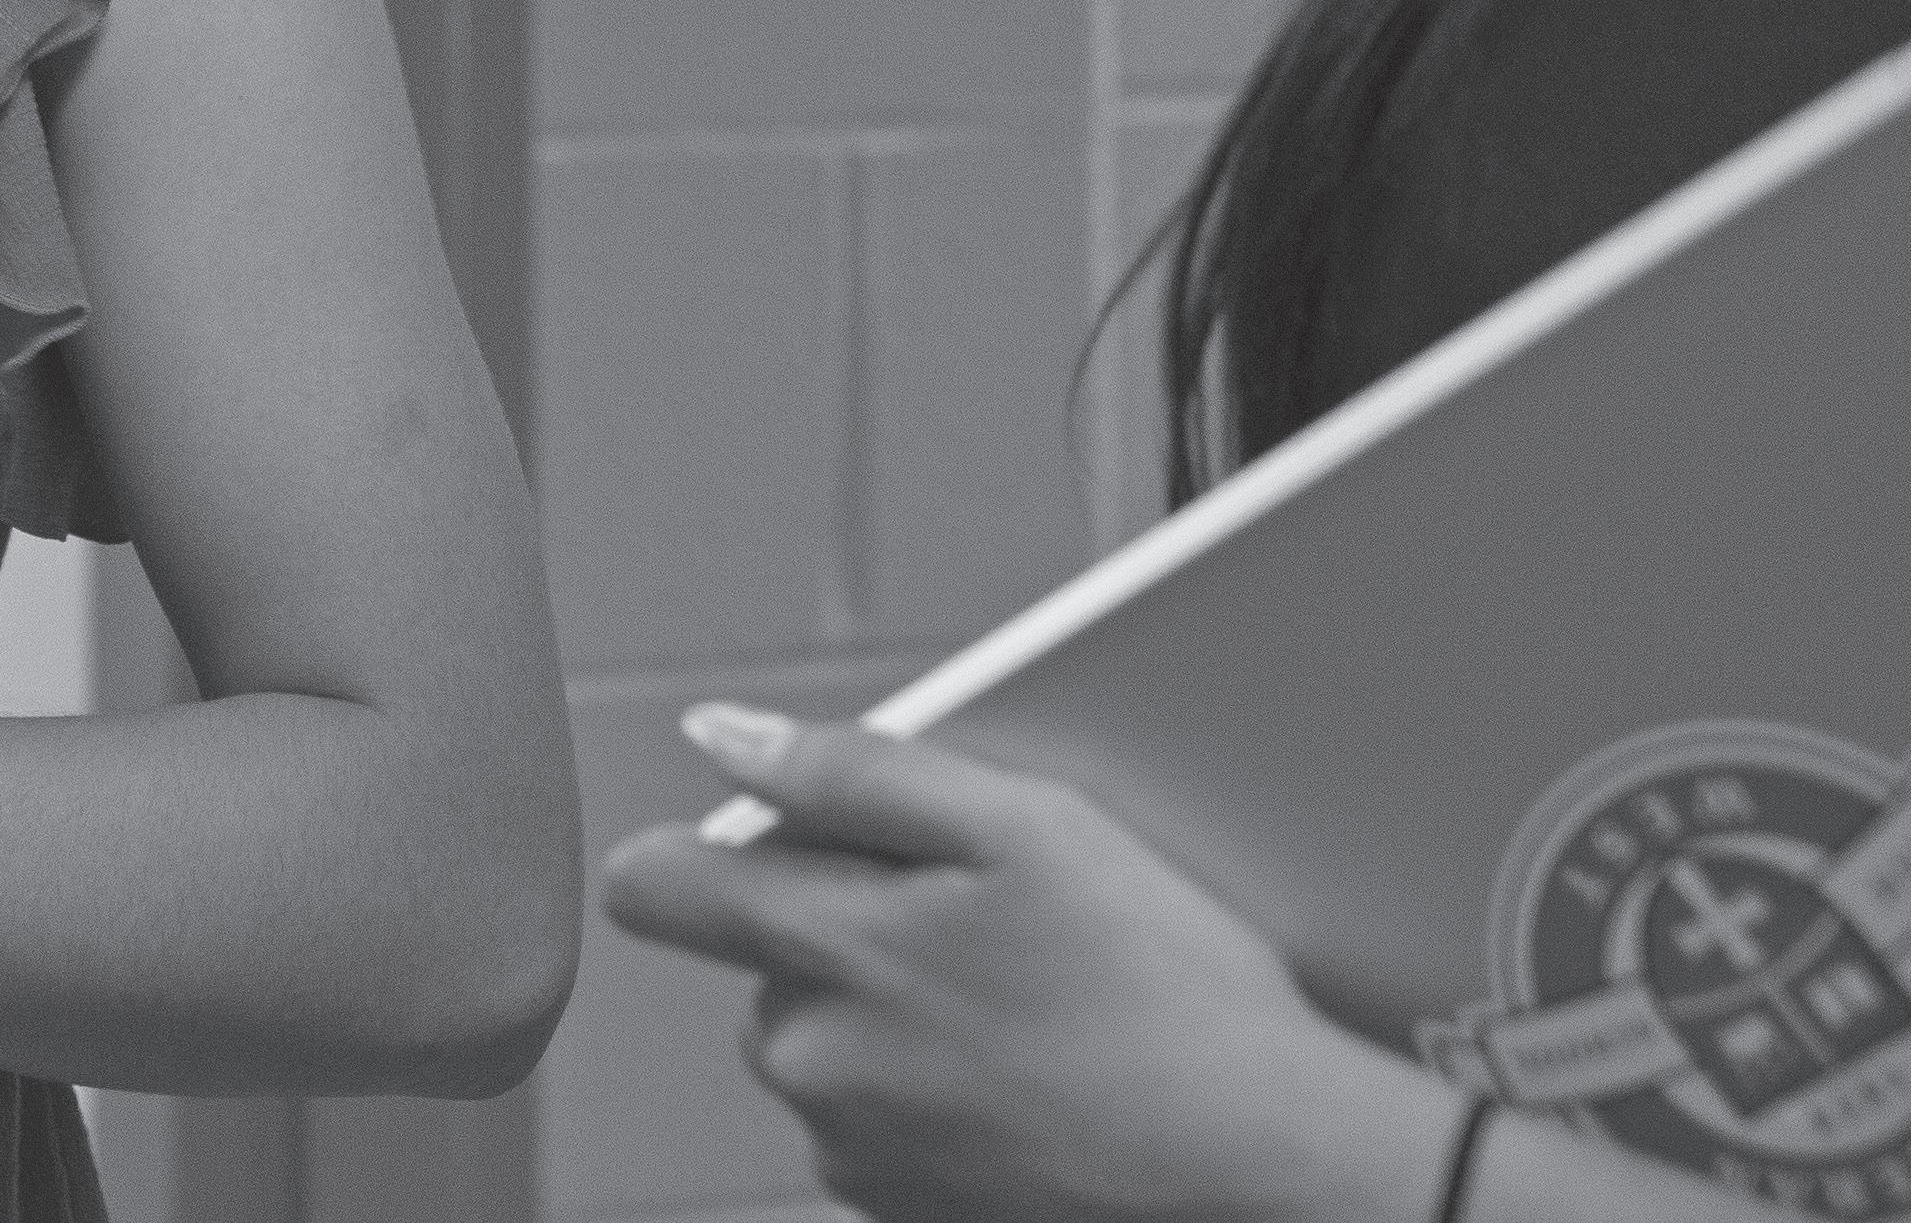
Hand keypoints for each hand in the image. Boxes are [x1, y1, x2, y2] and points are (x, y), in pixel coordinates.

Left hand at [600, 707, 1455, 1222]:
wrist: (1257, 1164)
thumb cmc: (1156, 985)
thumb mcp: (1016, 821)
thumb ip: (848, 769)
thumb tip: (720, 736)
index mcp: (824, 956)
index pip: (654, 888)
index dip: (696, 842)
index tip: (768, 829)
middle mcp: (812, 1068)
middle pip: (766, 955)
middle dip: (848, 916)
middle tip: (982, 907)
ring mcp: (855, 1155)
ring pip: (828, 1034)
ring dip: (897, 1000)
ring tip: (1027, 990)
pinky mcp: (906, 1213)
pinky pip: (880, 1112)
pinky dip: (935, 1079)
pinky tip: (1034, 1060)